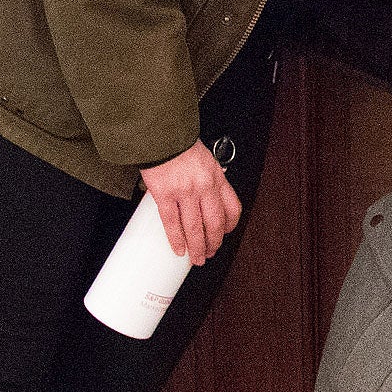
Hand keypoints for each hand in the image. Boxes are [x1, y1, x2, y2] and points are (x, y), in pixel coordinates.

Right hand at [139, 140, 239, 266]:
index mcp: (217, 177)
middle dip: (213, 243)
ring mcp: (185, 192)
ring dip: (197, 247)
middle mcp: (204, 186)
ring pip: (194, 228)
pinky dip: (176, 240)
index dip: (230, 226)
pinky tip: (178, 249)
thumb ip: (209, 178)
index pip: (232, 208)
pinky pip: (172, 223)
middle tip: (210, 253)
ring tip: (196, 258)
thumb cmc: (180, 143)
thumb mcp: (206, 158)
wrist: (160, 134)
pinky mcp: (165, 195)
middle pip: (214, 223)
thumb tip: (207, 195)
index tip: (225, 233)